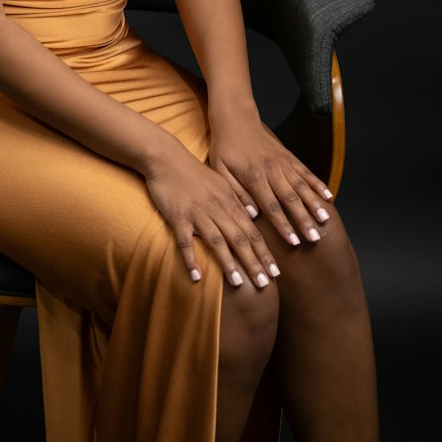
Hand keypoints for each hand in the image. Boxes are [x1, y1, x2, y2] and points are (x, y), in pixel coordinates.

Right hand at [142, 135, 282, 288]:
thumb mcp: (221, 182)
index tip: (275, 273)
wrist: (166, 157)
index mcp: (230, 202)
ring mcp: (197, 213)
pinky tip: (197, 276)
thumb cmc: (193, 173)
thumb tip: (253, 216)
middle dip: (254, 262)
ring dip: (228, 263)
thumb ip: (237, 200)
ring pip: (217, 241)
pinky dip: (191, 259)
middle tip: (265, 283)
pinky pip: (185, 241)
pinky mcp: (178, 216)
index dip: (264, 253)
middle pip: (239, 239)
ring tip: (239, 284)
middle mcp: (217, 208)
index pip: (252, 232)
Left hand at [209, 111, 334, 251]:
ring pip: (303, 187)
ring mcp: (284, 163)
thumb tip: (251, 215)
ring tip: (325, 221)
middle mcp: (272, 170)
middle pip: (291, 199)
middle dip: (304, 220)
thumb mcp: (220, 170)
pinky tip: (329, 197)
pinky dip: (318, 185)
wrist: (236, 119)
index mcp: (254, 176)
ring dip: (315, 205)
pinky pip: (307, 173)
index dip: (283, 225)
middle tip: (314, 238)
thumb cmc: (225, 147)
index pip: (271, 206)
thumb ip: (235, 192)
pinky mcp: (290, 157)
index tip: (293, 242)